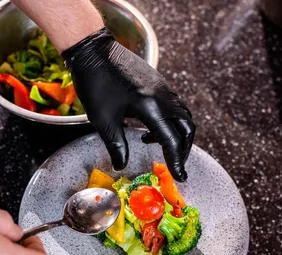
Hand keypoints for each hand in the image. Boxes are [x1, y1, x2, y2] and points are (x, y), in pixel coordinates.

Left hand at [62, 28, 195, 181]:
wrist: (94, 51)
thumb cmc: (95, 83)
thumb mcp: (103, 120)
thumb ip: (116, 145)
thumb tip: (121, 166)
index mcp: (150, 106)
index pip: (171, 140)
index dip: (176, 161)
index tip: (181, 176)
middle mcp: (163, 96)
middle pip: (186, 127)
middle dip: (183, 149)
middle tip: (175, 164)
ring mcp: (163, 87)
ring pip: (183, 115)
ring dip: (178, 135)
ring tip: (160, 147)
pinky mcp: (159, 82)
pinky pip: (175, 106)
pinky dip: (171, 122)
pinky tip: (151, 129)